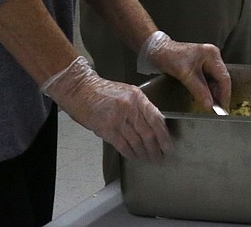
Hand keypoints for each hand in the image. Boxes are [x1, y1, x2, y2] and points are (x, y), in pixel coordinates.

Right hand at [42, 56, 170, 161]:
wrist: (82, 90)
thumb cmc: (104, 91)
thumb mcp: (128, 93)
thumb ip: (142, 107)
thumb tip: (155, 125)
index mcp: (138, 98)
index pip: (157, 119)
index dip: (164, 136)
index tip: (168, 146)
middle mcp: (130, 108)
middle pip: (148, 134)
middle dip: (156, 149)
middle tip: (160, 158)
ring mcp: (118, 119)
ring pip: (137, 142)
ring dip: (144, 153)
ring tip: (148, 159)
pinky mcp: (106, 129)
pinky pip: (122, 145)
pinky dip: (130, 153)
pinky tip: (134, 157)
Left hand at [137, 31, 231, 112]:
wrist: (157, 50)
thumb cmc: (170, 56)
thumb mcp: (185, 75)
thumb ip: (199, 90)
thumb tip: (209, 104)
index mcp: (212, 55)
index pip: (224, 77)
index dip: (225, 93)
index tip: (223, 107)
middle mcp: (212, 56)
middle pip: (221, 78)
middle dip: (219, 94)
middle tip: (218, 108)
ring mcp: (207, 61)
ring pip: (215, 80)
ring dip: (213, 92)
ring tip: (212, 105)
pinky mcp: (200, 66)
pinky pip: (208, 80)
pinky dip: (207, 89)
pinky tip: (205, 97)